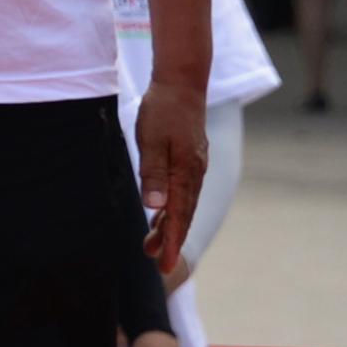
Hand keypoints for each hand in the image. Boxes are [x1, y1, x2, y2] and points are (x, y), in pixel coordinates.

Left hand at [131, 80, 206, 274]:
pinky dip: (174, 207)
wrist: (182, 81)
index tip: (166, 263)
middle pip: (184, 213)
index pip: (179, 214)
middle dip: (171, 239)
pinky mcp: (191, 158)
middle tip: (157, 264)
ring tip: (152, 245)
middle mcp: (195, 171)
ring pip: (184, 203)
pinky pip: (184, 190)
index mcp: (186, 170)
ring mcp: (195, 165)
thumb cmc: (163, 108)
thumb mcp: (151, 139)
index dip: (172, 240)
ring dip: (170, 225)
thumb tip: (155, 206)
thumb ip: (153, 173)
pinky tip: (162, 214)